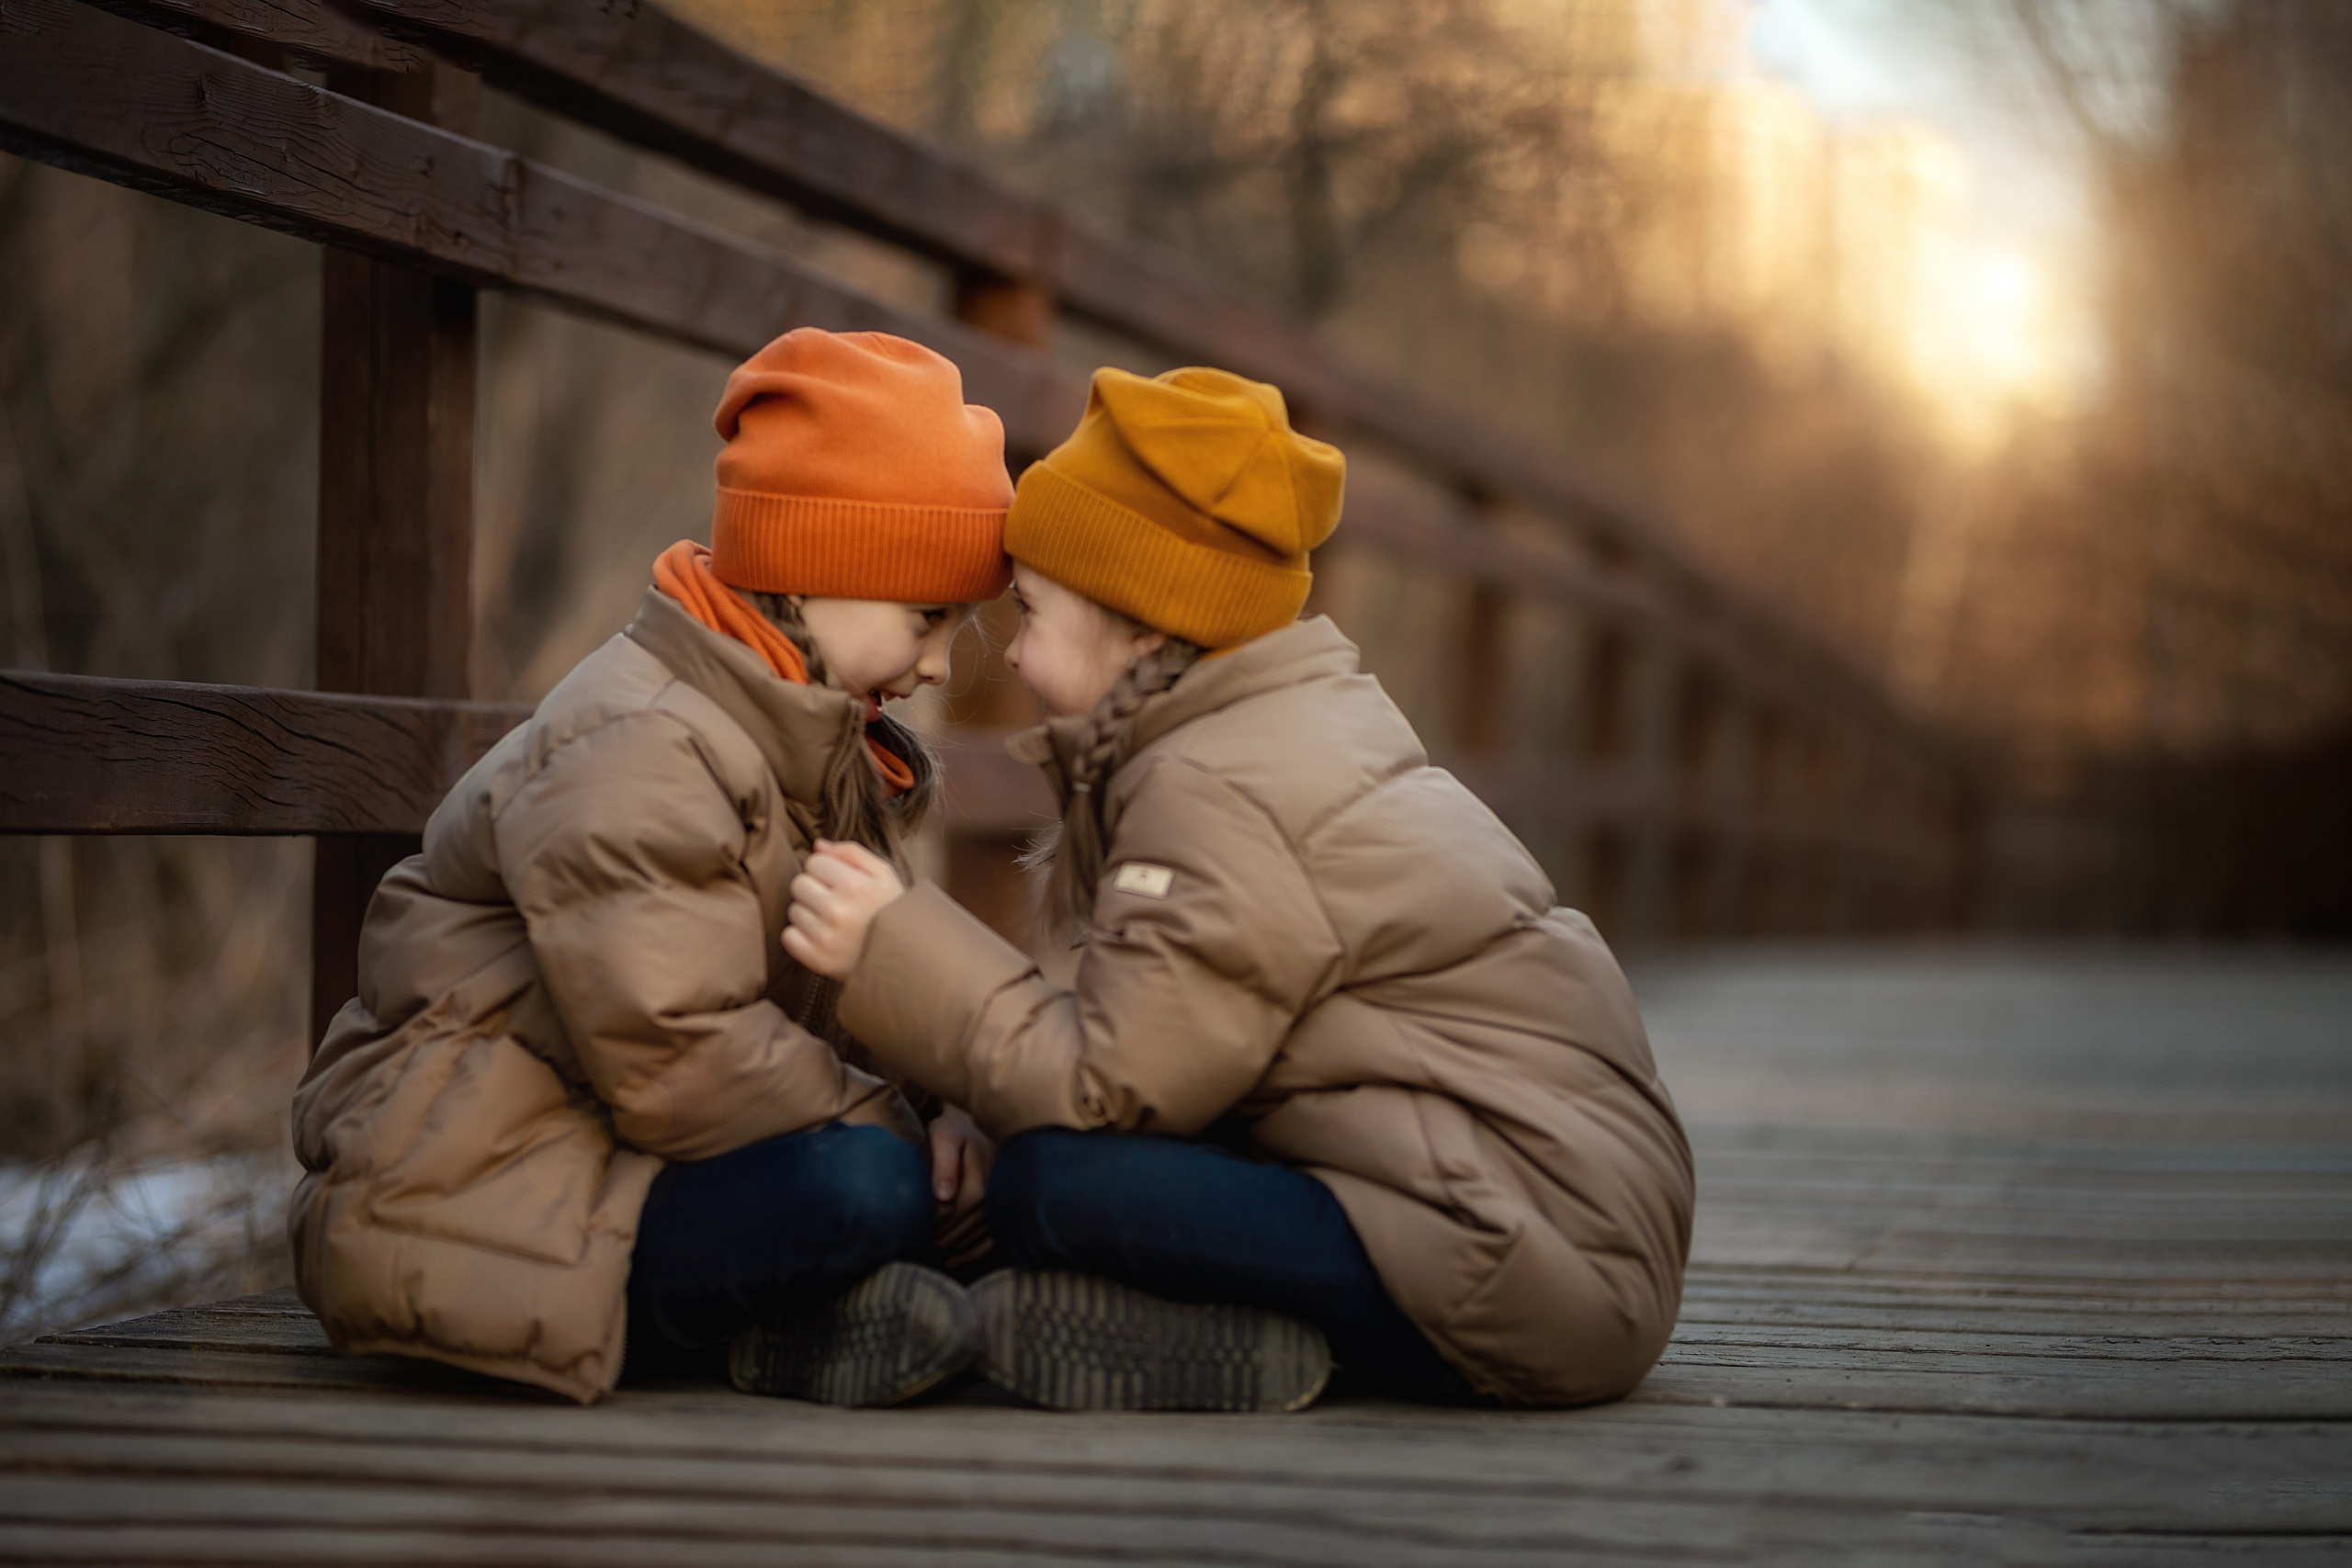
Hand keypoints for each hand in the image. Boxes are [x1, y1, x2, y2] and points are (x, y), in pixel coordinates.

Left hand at [782, 839, 905, 978]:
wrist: (905, 958)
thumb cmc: (893, 911)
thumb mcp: (884, 875)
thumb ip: (852, 853)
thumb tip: (817, 845)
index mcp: (854, 886)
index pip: (814, 861)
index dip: (828, 870)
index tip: (842, 884)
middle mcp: (836, 911)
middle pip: (799, 884)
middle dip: (815, 890)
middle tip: (837, 903)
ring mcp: (825, 937)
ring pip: (794, 910)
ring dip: (810, 914)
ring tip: (834, 923)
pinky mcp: (817, 959)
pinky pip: (789, 937)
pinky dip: (801, 937)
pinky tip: (824, 938)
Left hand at [928, 1103, 993, 1265]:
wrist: (978, 1121)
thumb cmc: (955, 1128)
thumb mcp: (944, 1137)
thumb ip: (944, 1165)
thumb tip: (944, 1196)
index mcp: (979, 1185)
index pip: (949, 1218)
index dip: (929, 1224)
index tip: (915, 1222)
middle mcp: (994, 1199)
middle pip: (961, 1231)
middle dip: (938, 1237)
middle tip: (918, 1235)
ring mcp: (1001, 1206)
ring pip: (975, 1239)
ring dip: (953, 1246)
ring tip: (932, 1244)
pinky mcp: (1004, 1209)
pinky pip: (991, 1240)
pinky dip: (973, 1252)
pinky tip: (955, 1259)